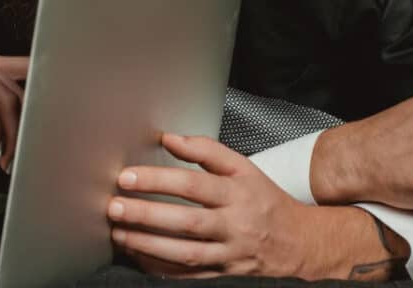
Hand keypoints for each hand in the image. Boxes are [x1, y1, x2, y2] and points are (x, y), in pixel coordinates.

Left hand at [106, 133, 406, 279]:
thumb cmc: (265, 201)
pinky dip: (162, 269)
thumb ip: (206, 151)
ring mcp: (230, 255)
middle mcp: (235, 225)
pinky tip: (138, 258)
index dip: (159, 179)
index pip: (194, 184)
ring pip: (186, 253)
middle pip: (187, 222)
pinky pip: (189, 276)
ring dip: (148, 245)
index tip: (128, 177)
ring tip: (119, 232)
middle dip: (147, 215)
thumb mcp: (244, 168)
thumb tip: (170, 138)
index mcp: (238, 193)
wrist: (298, 244)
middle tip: (115, 206)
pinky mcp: (224, 276)